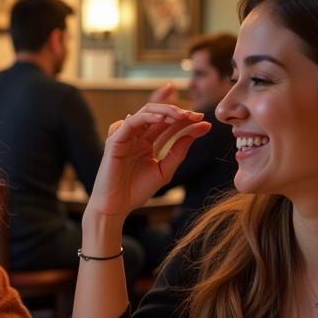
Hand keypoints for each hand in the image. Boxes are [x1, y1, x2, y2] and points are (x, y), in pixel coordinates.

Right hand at [86, 87, 208, 220]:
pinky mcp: (114, 140)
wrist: (115, 207)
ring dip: (164, 110)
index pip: (167, 124)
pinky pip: (130, 122)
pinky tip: (162, 119)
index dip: (185, 120)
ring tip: (182, 115)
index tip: (203, 120)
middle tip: (194, 114)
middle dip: (177, 111)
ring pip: (145, 112)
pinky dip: (146, 117)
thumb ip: (179, 150)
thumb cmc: (136, 191)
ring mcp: (125, 137)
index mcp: (147, 143)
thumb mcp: (164, 170)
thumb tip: (201, 128)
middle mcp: (136, 137)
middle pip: (157, 113)